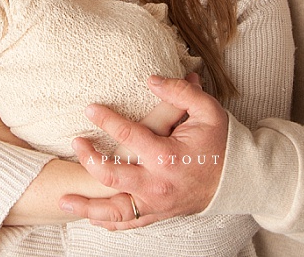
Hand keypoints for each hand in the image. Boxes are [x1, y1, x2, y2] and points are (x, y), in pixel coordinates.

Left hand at [61, 75, 228, 229]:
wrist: (240, 179)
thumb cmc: (223, 142)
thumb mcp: (208, 110)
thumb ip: (179, 91)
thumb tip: (150, 80)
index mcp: (167, 155)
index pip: (126, 134)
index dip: (104, 119)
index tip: (89, 108)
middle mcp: (158, 184)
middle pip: (110, 175)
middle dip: (88, 159)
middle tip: (75, 143)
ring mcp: (157, 204)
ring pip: (114, 210)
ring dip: (86, 207)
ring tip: (64, 199)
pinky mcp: (159, 214)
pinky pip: (129, 223)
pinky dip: (108, 222)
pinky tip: (91, 217)